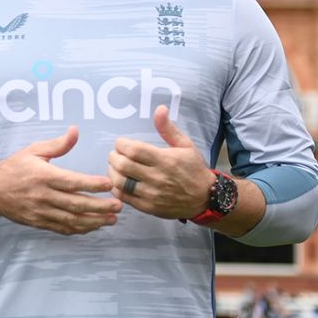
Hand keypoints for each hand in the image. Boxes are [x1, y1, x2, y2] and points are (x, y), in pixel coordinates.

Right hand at [0, 126, 121, 234]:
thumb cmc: (14, 168)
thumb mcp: (34, 150)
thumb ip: (58, 144)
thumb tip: (76, 130)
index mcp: (43, 176)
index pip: (72, 182)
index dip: (92, 184)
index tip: (109, 184)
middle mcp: (43, 196)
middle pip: (76, 204)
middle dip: (100, 207)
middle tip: (119, 206)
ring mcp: (41, 212)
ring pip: (72, 220)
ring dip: (94, 221)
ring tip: (112, 219)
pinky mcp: (39, 222)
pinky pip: (63, 228)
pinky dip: (80, 229)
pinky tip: (94, 226)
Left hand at [107, 105, 210, 219]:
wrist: (205, 198)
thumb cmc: (194, 169)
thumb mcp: (185, 145)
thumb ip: (168, 129)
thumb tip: (159, 109)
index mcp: (166, 160)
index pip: (134, 150)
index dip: (121, 145)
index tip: (121, 143)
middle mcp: (158, 178)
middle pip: (123, 165)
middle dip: (114, 157)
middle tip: (115, 154)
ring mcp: (152, 194)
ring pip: (121, 182)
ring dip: (112, 172)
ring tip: (116, 167)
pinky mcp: (149, 207)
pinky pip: (124, 197)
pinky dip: (117, 188)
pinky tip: (119, 181)